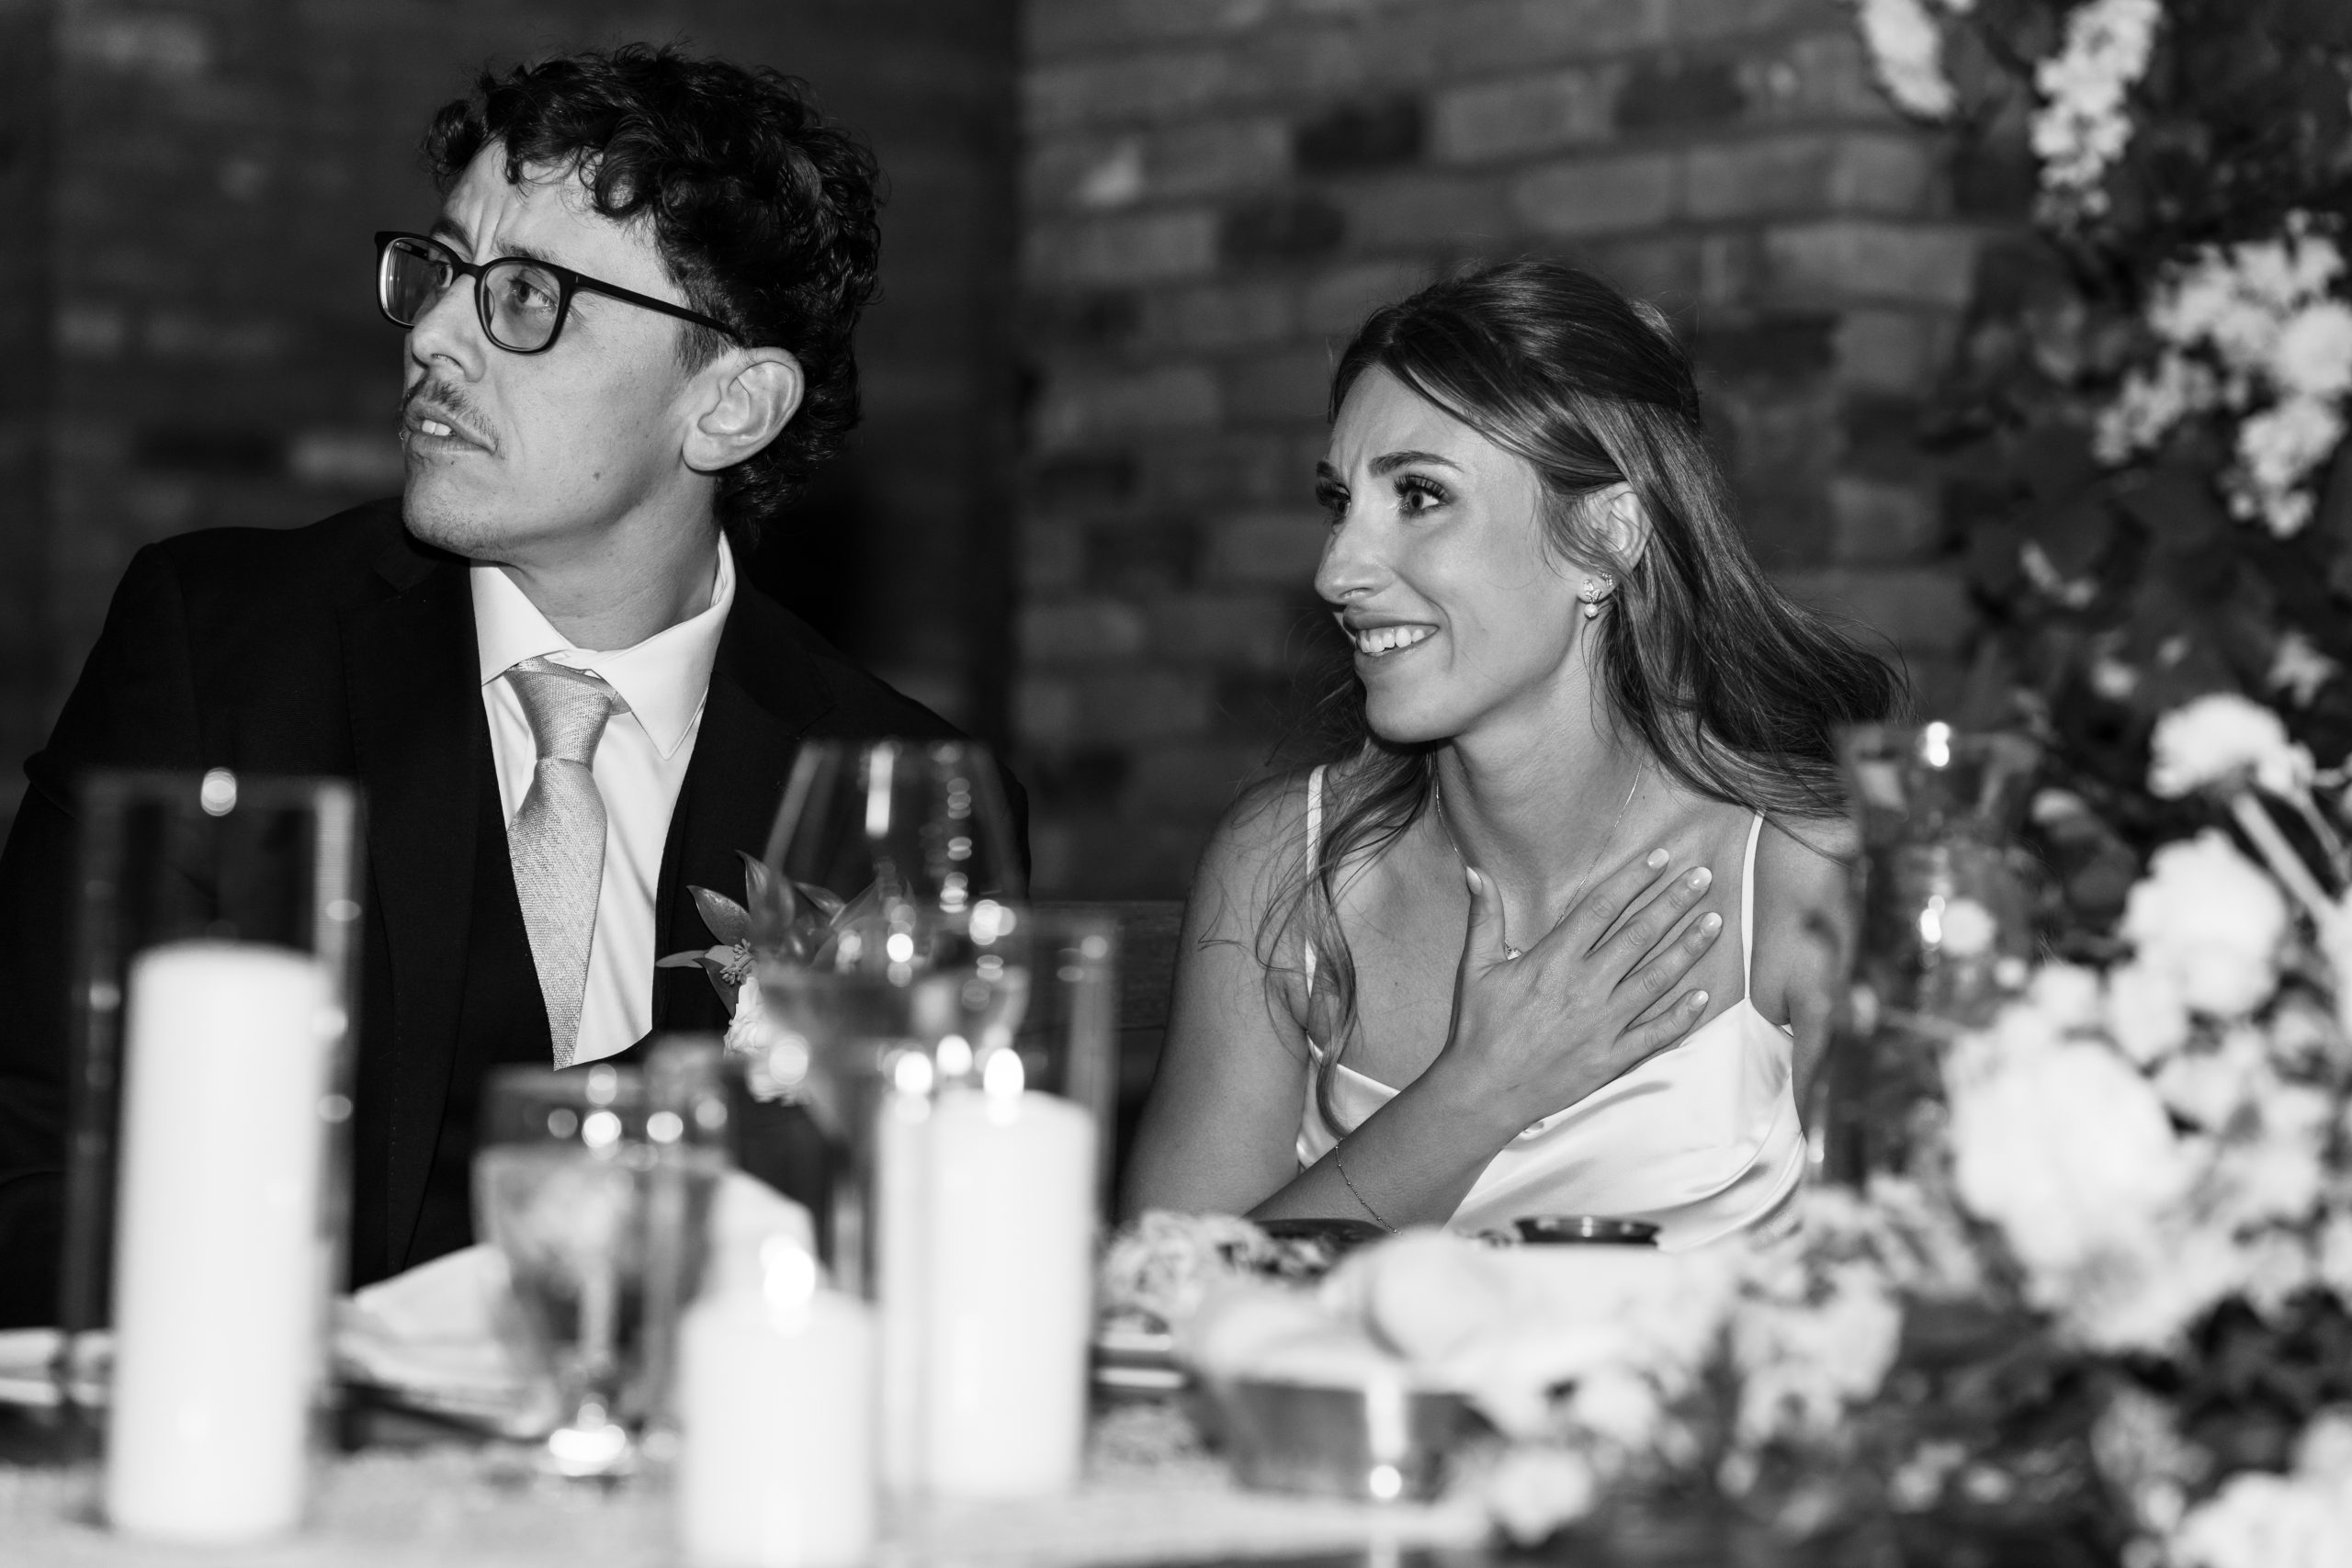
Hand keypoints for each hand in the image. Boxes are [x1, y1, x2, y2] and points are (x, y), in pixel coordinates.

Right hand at [1433, 849, 1722, 1136]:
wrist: (1485, 1091)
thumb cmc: (1480, 1027)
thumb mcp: (1476, 967)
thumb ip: (1484, 916)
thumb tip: (1476, 870)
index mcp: (1554, 960)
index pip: (1602, 908)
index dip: (1634, 879)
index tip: (1660, 857)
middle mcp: (1585, 987)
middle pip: (1639, 935)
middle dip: (1674, 903)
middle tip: (1704, 877)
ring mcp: (1603, 1024)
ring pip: (1656, 979)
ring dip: (1688, 948)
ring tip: (1715, 921)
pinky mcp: (1611, 1057)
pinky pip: (1655, 1034)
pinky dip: (1681, 1015)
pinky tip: (1704, 995)